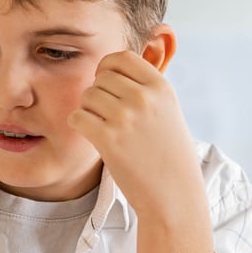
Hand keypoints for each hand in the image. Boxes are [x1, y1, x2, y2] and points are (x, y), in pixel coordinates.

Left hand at [68, 50, 204, 224]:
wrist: (174, 195)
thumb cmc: (169, 155)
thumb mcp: (168, 112)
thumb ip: (145, 89)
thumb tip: (111, 67)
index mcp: (161, 87)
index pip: (122, 57)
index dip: (108, 68)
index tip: (106, 84)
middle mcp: (144, 98)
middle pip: (101, 78)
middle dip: (98, 93)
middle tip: (105, 114)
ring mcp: (125, 118)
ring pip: (87, 96)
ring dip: (88, 111)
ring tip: (103, 128)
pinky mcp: (108, 139)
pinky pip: (77, 117)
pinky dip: (79, 125)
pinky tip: (91, 136)